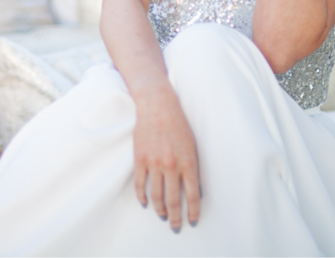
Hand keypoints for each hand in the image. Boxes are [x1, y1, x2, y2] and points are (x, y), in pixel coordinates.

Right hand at [133, 84, 200, 231]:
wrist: (157, 107)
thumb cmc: (178, 124)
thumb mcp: (192, 146)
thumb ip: (193, 168)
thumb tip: (194, 189)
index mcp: (188, 162)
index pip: (193, 195)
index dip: (193, 212)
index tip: (192, 221)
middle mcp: (171, 166)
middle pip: (174, 200)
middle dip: (175, 217)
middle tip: (175, 226)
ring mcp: (154, 163)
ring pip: (157, 196)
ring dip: (160, 210)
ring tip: (162, 216)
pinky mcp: (140, 159)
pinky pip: (140, 184)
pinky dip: (143, 197)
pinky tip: (146, 203)